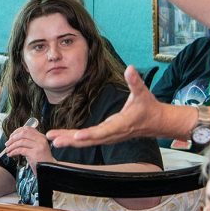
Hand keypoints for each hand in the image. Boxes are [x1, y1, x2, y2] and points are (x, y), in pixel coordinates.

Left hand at [2, 123, 54, 168]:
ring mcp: (38, 146)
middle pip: (23, 133)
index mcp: (41, 136)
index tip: (11, 136)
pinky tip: (11, 154)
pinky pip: (21, 150)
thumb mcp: (37, 147)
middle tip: (7, 143)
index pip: (27, 129)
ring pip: (21, 142)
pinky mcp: (35, 154)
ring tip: (7, 150)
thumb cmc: (42, 160)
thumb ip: (29, 142)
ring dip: (12, 146)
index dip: (17, 131)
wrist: (50, 169)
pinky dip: (13, 152)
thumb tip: (15, 139)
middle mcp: (40, 139)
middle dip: (13, 138)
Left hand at [48, 65, 176, 147]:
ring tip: (53, 139)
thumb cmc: (148, 108)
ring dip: (70, 140)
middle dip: (71, 140)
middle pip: (90, 140)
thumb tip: (130, 69)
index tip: (77, 137)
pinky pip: (88, 139)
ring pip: (87, 141)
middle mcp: (113, 134)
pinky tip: (64, 138)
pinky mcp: (106, 136)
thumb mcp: (142, 93)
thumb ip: (135, 81)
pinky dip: (75, 139)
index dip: (90, 135)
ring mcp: (109, 136)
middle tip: (55, 140)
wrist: (156, 122)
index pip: (103, 131)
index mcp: (120, 125)